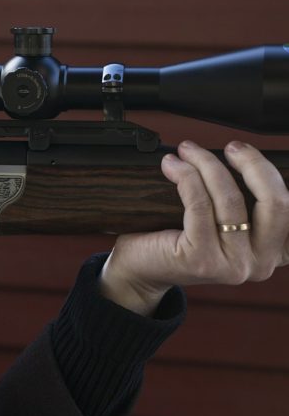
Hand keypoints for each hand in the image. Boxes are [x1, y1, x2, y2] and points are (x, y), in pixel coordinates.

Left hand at [100, 140, 288, 315]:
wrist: (139, 268)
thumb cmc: (178, 240)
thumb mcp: (222, 222)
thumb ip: (244, 201)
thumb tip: (247, 154)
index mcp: (273, 253)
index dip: (276, 175)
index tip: (253, 152)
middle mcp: (261, 264)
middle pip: (276, 201)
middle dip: (253, 163)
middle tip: (231, 147)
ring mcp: (233, 264)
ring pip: (231, 198)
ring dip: (208, 164)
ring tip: (188, 150)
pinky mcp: (202, 259)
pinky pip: (200, 204)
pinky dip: (187, 177)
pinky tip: (173, 165)